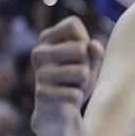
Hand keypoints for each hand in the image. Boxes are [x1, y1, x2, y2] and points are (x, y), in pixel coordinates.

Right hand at [31, 16, 104, 133]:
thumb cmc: (76, 79)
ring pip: (82, 72)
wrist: (61, 110)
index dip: (85, 40)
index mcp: (47, 39)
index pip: (73, 24)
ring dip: (85, 82)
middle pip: (81, 47)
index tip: (80, 54)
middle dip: (88, 64)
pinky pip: (76, 93)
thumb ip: (95, 51)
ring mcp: (39, 73)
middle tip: (78, 74)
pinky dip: (77, 97)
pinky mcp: (41, 93)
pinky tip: (67, 99)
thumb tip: (93, 45)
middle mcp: (39, 53)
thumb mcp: (91, 62)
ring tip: (73, 86)